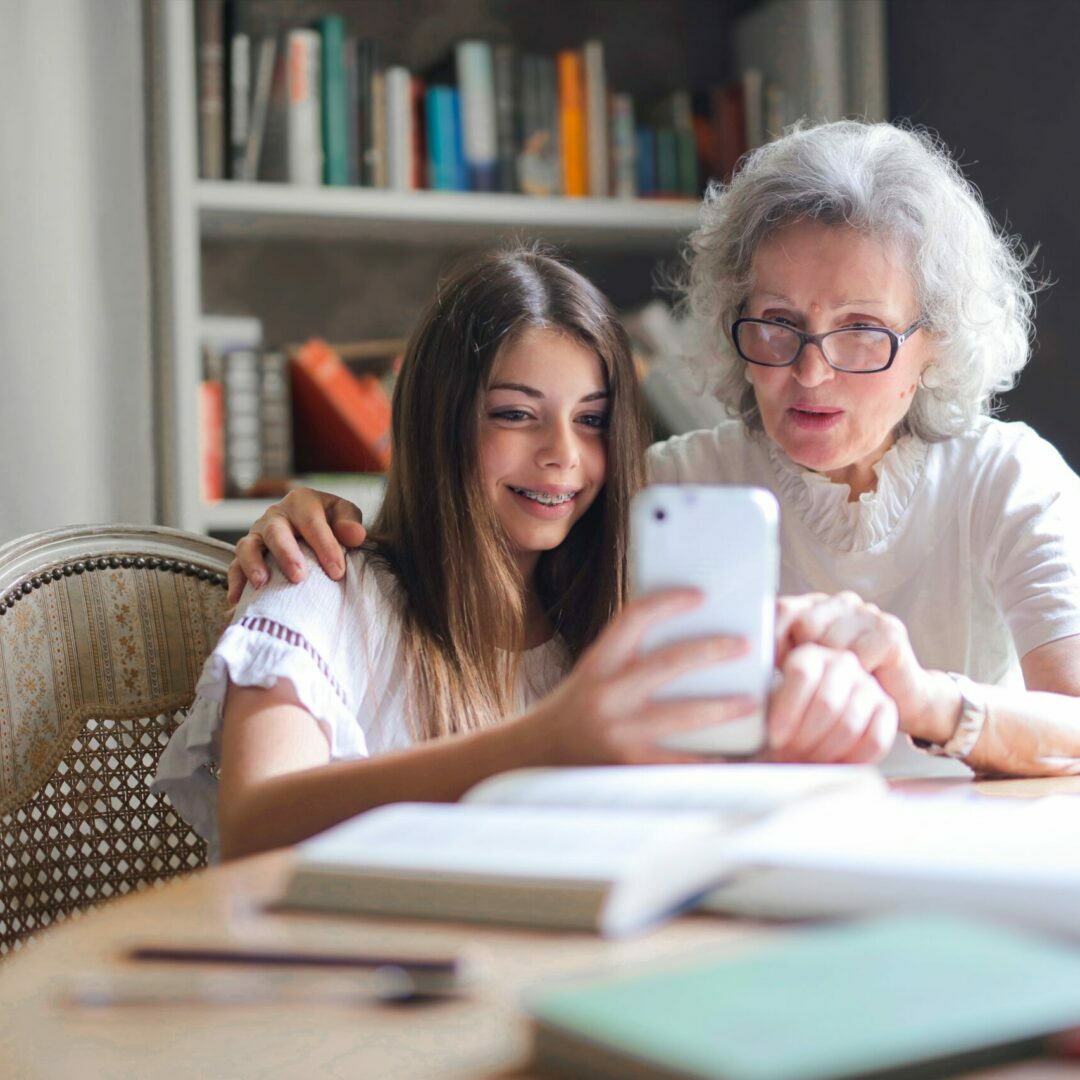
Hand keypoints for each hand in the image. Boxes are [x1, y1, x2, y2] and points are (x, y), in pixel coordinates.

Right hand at [228, 488, 366, 602]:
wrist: (309, 526)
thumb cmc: (329, 522)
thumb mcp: (342, 514)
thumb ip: (349, 522)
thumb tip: (355, 535)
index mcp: (301, 502)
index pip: (311, 522)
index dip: (324, 546)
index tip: (337, 572)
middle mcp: (275, 516)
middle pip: (275, 531)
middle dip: (286, 554)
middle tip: (298, 577)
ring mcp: (257, 534)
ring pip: (248, 546)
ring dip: (253, 565)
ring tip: (262, 584)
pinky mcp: (246, 553)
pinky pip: (235, 566)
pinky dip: (235, 582)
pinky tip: (238, 601)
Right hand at [521, 590, 756, 765]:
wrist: (532, 758)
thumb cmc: (570, 713)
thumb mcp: (591, 675)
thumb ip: (627, 660)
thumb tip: (682, 643)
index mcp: (597, 664)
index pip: (633, 618)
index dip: (668, 602)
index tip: (699, 596)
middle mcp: (606, 695)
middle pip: (668, 663)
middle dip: (712, 652)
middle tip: (743, 645)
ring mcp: (618, 732)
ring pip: (682, 715)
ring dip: (722, 708)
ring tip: (750, 701)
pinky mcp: (629, 767)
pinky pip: (680, 762)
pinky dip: (709, 758)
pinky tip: (733, 754)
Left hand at [766, 643, 898, 763]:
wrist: (815, 727)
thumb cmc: (783, 718)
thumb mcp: (765, 705)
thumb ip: (759, 704)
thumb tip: (744, 710)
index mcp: (808, 654)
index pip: (802, 674)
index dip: (787, 710)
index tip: (775, 738)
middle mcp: (841, 662)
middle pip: (827, 702)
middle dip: (805, 737)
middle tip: (790, 755)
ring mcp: (868, 684)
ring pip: (849, 723)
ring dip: (825, 751)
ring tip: (806, 762)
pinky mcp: (887, 708)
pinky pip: (875, 739)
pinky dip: (852, 759)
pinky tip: (833, 765)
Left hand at [776, 592, 953, 743]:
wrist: (903, 699)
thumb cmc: (846, 688)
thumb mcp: (808, 670)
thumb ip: (781, 657)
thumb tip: (745, 659)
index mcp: (815, 606)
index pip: (781, 610)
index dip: (772, 639)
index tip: (771, 669)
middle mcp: (841, 602)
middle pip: (805, 625)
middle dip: (804, 659)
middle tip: (810, 685)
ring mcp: (867, 613)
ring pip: (831, 642)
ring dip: (831, 673)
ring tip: (837, 687)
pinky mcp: (889, 631)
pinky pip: (858, 655)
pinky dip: (856, 677)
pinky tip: (862, 683)